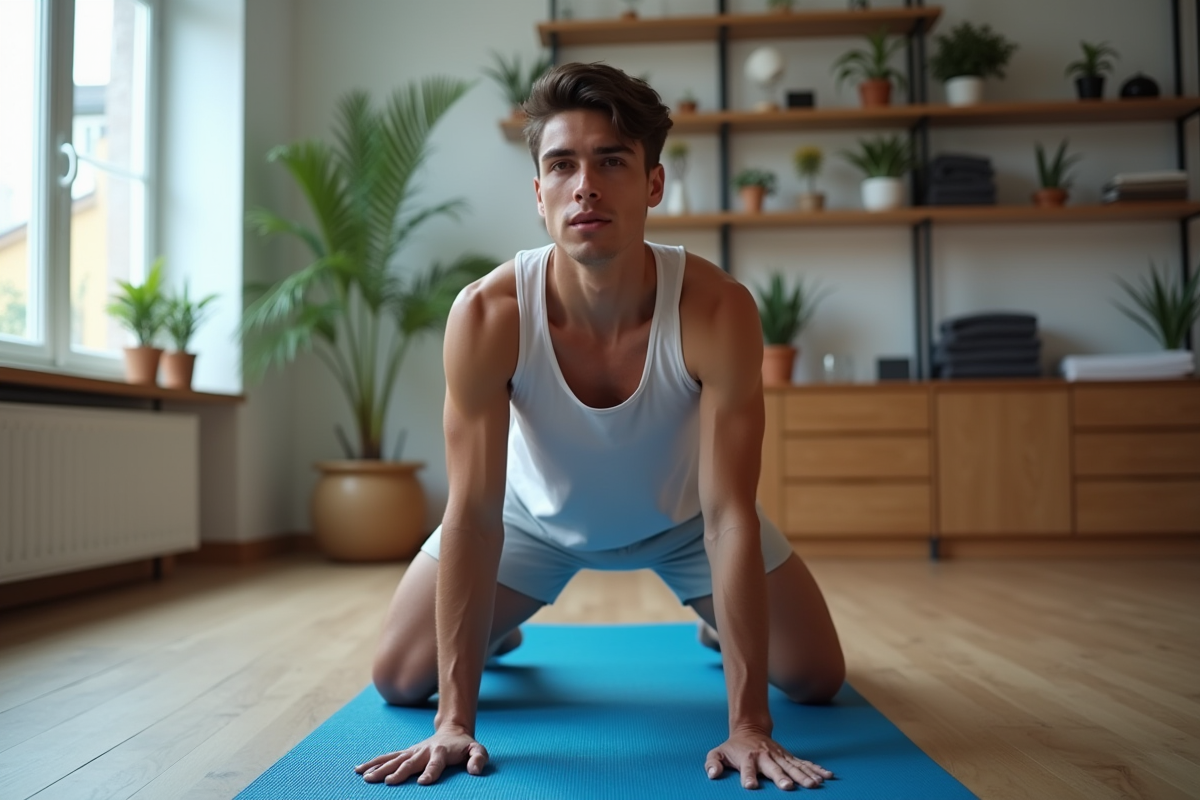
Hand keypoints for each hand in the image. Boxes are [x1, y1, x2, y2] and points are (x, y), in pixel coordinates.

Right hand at [354, 728, 487, 785]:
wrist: (452, 731)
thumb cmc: (464, 747)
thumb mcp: (477, 750)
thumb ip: (478, 759)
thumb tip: (476, 771)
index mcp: (441, 752)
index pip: (436, 764)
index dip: (431, 773)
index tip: (423, 783)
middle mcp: (423, 751)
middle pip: (410, 762)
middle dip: (399, 772)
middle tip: (388, 782)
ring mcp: (412, 752)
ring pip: (394, 760)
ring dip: (380, 768)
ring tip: (366, 777)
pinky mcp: (405, 753)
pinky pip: (387, 758)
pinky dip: (373, 763)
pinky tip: (360, 770)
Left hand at [705, 728, 832, 790]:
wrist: (749, 729)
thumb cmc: (733, 747)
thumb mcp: (718, 753)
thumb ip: (712, 763)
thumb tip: (712, 774)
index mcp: (747, 758)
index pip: (747, 769)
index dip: (748, 777)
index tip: (751, 786)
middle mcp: (765, 757)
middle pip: (774, 768)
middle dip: (781, 777)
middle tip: (788, 787)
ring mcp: (779, 756)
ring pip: (793, 766)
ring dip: (804, 775)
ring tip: (815, 785)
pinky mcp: (788, 757)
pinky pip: (804, 763)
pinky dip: (816, 769)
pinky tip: (827, 776)